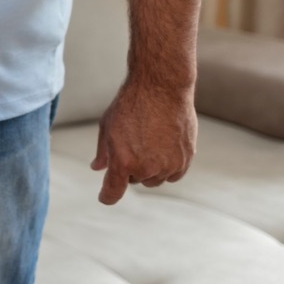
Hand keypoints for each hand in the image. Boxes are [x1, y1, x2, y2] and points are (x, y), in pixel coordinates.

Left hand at [92, 80, 196, 204]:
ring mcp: (168, 165)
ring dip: (150, 169)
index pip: (112, 193)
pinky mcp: (185, 160)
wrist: (162, 87)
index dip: (107, 196)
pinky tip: (163, 148)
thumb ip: (103, 151)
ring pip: (155, 179)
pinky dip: (168, 167)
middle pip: (134, 181)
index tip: (105, 196)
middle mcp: (146, 168)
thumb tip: (97, 168)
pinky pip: (173, 175)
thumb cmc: (131, 104)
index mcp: (123, 162)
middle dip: (130, 168)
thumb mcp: (108, 126)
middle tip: (132, 144)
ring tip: (148, 142)